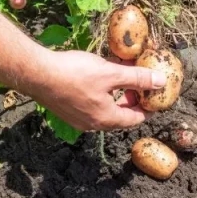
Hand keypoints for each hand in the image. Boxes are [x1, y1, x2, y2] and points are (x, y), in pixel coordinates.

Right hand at [29, 51, 166, 130]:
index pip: (135, 119)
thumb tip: (160, 82)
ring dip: (115, 96)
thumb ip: (137, 78)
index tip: (154, 96)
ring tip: (120, 77)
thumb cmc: (75, 73)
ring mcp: (78, 119)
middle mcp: (93, 124)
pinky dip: (100, 95)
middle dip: (131, 100)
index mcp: (107, 119)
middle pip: (120, 116)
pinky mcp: (66, 110)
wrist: (36, 73)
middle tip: (138, 84)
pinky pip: (91, 106)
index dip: (148, 107)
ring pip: (105, 110)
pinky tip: (98, 78)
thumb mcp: (111, 73)